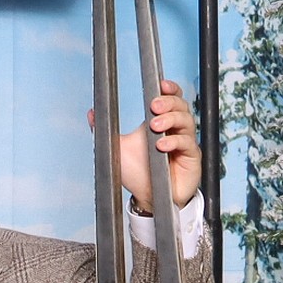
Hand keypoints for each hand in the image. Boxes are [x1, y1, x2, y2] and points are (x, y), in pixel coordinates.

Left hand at [89, 80, 200, 210]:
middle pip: (180, 106)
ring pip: (186, 121)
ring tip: (154, 126)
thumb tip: (91, 113)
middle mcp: (175, 129)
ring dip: (170, 120)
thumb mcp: (117, 149)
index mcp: (161, 122)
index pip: (171, 98)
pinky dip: (173, 142)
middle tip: (153, 106)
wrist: (148, 198)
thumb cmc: (137, 173)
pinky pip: (187, 144)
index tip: (160, 85)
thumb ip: (104, 131)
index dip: (169, 89)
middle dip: (168, 102)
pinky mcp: (191, 158)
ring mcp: (185, 142)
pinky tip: (160, 145)